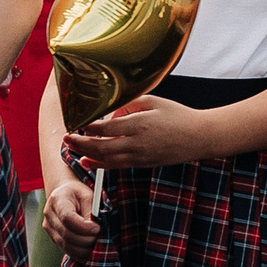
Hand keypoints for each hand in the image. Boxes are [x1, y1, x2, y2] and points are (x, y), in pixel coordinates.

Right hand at [44, 178, 99, 264]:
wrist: (65, 194)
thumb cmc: (79, 194)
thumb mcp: (88, 195)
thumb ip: (91, 211)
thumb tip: (96, 230)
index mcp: (57, 199)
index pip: (67, 218)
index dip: (83, 227)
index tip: (98, 228)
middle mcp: (49, 214)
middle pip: (66, 234)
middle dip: (86, 240)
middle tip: (101, 239)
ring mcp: (49, 227)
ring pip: (66, 245)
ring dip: (84, 250)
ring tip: (98, 246)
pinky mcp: (53, 237)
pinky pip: (66, 250)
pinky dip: (80, 254)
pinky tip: (91, 252)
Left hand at [63, 96, 214, 170]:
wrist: (199, 137)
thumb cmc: (178, 116)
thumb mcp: (153, 101)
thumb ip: (129, 105)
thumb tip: (110, 114)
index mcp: (140, 123)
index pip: (106, 128)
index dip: (88, 127)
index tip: (76, 122)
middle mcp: (138, 143)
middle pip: (101, 146)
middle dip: (80, 143)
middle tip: (66, 138)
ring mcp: (140, 156)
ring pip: (106, 159)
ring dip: (86, 154)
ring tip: (71, 149)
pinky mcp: (143, 164)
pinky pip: (117, 165)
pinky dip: (100, 164)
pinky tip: (88, 161)